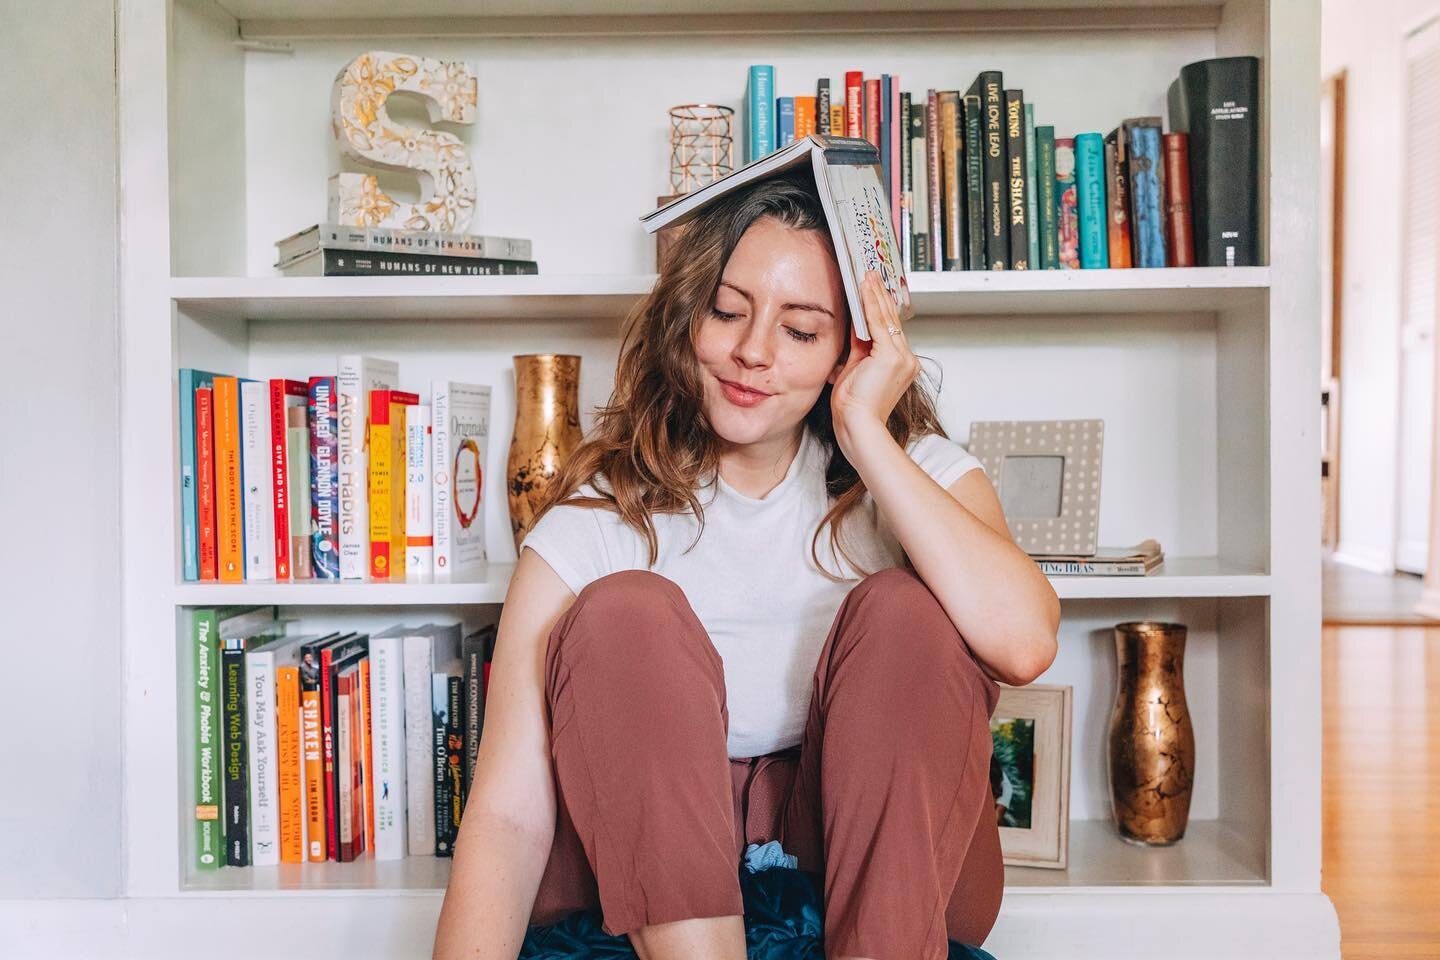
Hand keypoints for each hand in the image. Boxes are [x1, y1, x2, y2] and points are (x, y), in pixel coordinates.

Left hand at [829, 270, 919, 448]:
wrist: (858, 427)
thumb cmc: (853, 410)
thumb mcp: (854, 371)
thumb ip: (857, 349)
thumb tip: (854, 327)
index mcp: (899, 364)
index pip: (889, 329)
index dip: (879, 307)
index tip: (871, 289)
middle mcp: (906, 359)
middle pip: (891, 319)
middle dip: (879, 295)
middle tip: (870, 272)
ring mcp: (902, 357)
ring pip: (886, 317)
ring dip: (875, 293)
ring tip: (867, 273)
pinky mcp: (891, 356)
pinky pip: (878, 322)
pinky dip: (870, 303)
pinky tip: (864, 287)